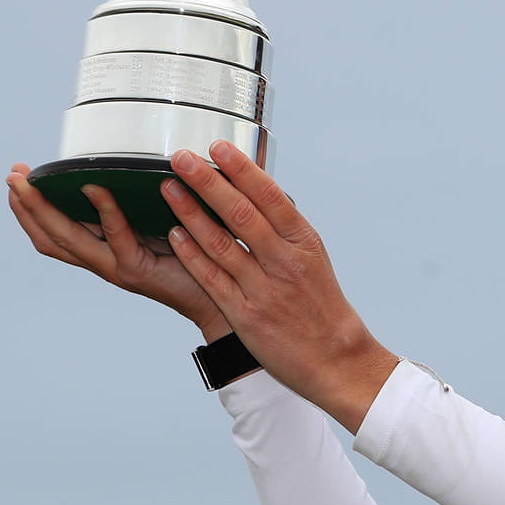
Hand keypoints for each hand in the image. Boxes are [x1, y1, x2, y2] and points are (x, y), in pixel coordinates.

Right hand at [6, 164, 229, 341]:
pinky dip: (104, 212)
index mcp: (105, 249)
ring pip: (68, 240)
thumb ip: (146, 198)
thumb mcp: (162, 221)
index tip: (18, 179)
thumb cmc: (198, 254)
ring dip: (45, 210)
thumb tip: (140, 159)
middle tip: (13, 178)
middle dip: (26, 206)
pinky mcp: (137, 269)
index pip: (54, 232)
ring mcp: (116, 267)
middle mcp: (103, 260)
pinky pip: (116, 237)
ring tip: (31, 184)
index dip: (31, 209)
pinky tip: (95, 189)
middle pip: (49, 236)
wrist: (224, 294)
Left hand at [160, 142, 399, 431]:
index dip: (242, 170)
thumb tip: (257, 191)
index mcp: (303, 242)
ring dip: (190, 213)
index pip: (270, 196)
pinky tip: (175, 234)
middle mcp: (284, 261)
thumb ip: (284, 228)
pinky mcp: (245, 314)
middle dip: (208, 182)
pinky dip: (192, 254)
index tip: (218, 147)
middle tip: (182, 158)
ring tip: (168, 188)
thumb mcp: (311, 257)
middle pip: (241, 213)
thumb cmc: (321, 304)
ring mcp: (263, 289)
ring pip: (220, 243)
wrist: (336, 356)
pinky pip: (212, 278)